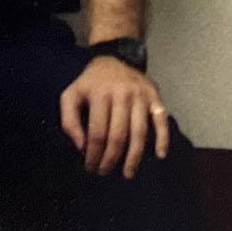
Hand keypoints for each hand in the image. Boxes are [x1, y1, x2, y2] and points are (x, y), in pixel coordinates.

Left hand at [58, 56, 169, 178]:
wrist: (114, 58)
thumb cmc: (91, 82)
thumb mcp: (71, 94)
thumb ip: (69, 120)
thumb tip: (81, 147)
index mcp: (100, 94)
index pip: (97, 132)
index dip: (94, 154)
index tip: (91, 167)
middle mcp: (122, 95)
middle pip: (118, 135)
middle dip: (111, 159)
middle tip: (105, 172)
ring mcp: (141, 96)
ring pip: (139, 132)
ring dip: (134, 157)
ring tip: (127, 173)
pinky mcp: (155, 97)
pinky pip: (161, 121)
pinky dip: (162, 139)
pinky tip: (159, 156)